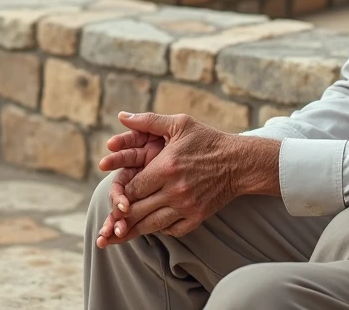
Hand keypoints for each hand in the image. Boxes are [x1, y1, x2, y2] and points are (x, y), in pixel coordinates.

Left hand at [94, 112, 279, 247]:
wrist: (239, 162)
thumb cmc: (207, 140)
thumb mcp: (179, 124)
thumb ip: (148, 121)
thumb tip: (121, 115)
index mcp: (166, 167)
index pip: (133, 187)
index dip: (122, 192)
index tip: (118, 192)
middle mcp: (175, 189)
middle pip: (137, 209)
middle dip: (121, 216)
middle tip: (109, 222)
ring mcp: (187, 206)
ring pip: (151, 225)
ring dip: (134, 229)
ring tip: (120, 233)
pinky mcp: (197, 217)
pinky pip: (171, 231)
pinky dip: (159, 230)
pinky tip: (152, 226)